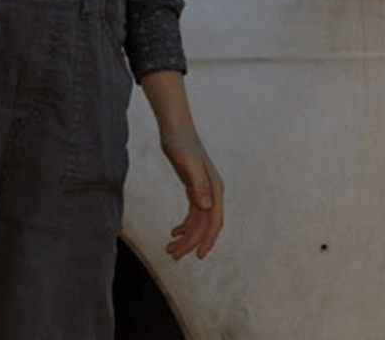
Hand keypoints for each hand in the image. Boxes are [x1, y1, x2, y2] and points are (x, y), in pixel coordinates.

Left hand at [139, 69, 222, 258]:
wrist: (175, 127)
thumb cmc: (181, 143)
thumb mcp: (187, 164)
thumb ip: (198, 184)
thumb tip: (207, 207)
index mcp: (215, 188)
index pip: (215, 221)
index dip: (208, 240)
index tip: (198, 256)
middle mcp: (213, 192)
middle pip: (204, 225)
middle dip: (190, 242)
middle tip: (172, 255)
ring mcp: (204, 190)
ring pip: (198, 222)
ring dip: (186, 237)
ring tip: (169, 248)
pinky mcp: (194, 188)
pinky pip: (193, 213)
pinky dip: (184, 225)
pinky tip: (173, 232)